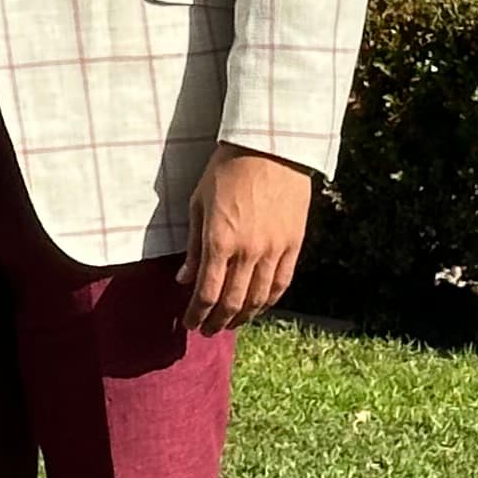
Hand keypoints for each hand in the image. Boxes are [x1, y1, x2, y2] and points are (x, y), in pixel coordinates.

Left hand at [178, 145, 312, 334]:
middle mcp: (248, 251)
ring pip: (258, 298)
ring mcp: (274, 250)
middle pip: (232, 302)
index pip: (206, 293)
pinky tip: (259, 308)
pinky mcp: (293, 244)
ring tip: (231, 324)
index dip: (197, 314)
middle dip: (218, 322)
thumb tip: (184, 279)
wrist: (271, 146)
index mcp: (219, 241)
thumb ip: (193, 246)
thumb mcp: (199, 203)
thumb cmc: (227, 169)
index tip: (190, 323)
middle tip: (208, 331)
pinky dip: (269, 301)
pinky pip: (282, 283)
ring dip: (243, 317)